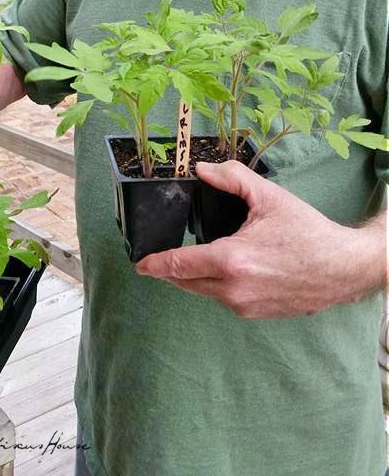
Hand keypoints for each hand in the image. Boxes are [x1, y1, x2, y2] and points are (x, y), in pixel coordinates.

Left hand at [135, 160, 384, 317]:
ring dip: (194, 278)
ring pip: (204, 293)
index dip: (155, 263)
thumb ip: (232, 179)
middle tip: (156, 259)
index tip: (140, 263)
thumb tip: (202, 169)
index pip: (179, 265)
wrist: (343, 268)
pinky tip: (222, 269)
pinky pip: (224, 299)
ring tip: (190, 259)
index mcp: (232, 260)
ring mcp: (245, 306)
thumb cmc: (308, 232)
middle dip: (170, 271)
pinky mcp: (256, 314)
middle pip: (186, 283)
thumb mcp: (268, 197)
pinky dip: (215, 286)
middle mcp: (234, 290)